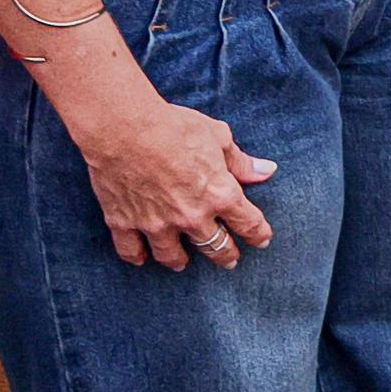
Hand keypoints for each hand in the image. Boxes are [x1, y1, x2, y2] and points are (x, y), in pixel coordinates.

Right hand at [59, 89, 277, 269]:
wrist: (123, 129)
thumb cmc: (174, 127)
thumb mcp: (217, 137)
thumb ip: (241, 161)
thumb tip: (267, 171)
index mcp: (219, 195)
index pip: (248, 223)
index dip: (258, 234)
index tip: (262, 239)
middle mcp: (191, 217)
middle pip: (215, 246)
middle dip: (226, 255)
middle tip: (230, 260)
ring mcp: (157, 224)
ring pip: (172, 256)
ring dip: (179, 261)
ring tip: (182, 264)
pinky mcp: (124, 222)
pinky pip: (131, 250)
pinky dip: (136, 256)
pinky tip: (141, 258)